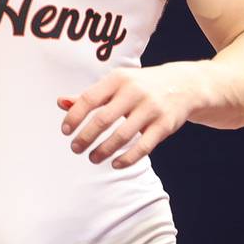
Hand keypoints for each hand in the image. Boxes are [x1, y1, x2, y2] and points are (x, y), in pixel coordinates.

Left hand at [58, 65, 200, 167]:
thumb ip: (90, 95)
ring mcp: (151, 108)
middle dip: (86, 137)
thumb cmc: (140, 86)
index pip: (89, 99)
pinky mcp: (165, 125)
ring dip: (103, 150)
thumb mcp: (116, 84)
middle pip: (103, 119)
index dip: (74, 116)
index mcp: (118, 78)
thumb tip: (60, 102)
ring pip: (122, 136)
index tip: (65, 131)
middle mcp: (134, 91)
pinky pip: (143, 147)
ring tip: (92, 158)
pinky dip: (127, 159)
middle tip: (76, 149)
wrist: (183, 85)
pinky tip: (115, 164)